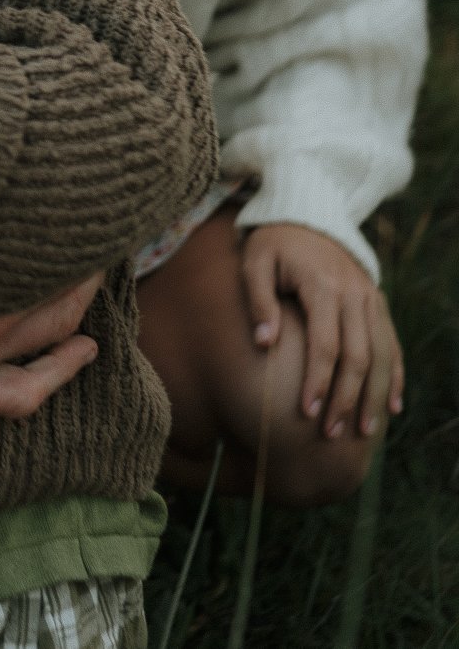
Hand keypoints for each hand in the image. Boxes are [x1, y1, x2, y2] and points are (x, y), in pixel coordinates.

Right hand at [0, 207, 99, 445]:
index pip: (22, 230)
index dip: (48, 203)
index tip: (63, 176)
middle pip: (48, 276)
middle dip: (71, 246)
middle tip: (88, 215)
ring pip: (49, 329)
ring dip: (76, 299)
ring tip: (89, 268)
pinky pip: (20, 394)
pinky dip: (59, 371)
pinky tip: (82, 352)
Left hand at [240, 224, 403, 439]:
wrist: (308, 215)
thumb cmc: (273, 244)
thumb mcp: (254, 262)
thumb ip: (258, 301)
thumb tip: (263, 344)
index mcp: (323, 287)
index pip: (326, 345)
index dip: (319, 381)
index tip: (308, 413)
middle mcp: (355, 295)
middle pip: (357, 357)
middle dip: (345, 398)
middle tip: (330, 433)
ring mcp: (372, 300)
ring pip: (380, 355)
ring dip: (373, 396)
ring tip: (362, 430)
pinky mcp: (378, 304)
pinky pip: (392, 344)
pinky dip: (394, 376)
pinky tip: (392, 406)